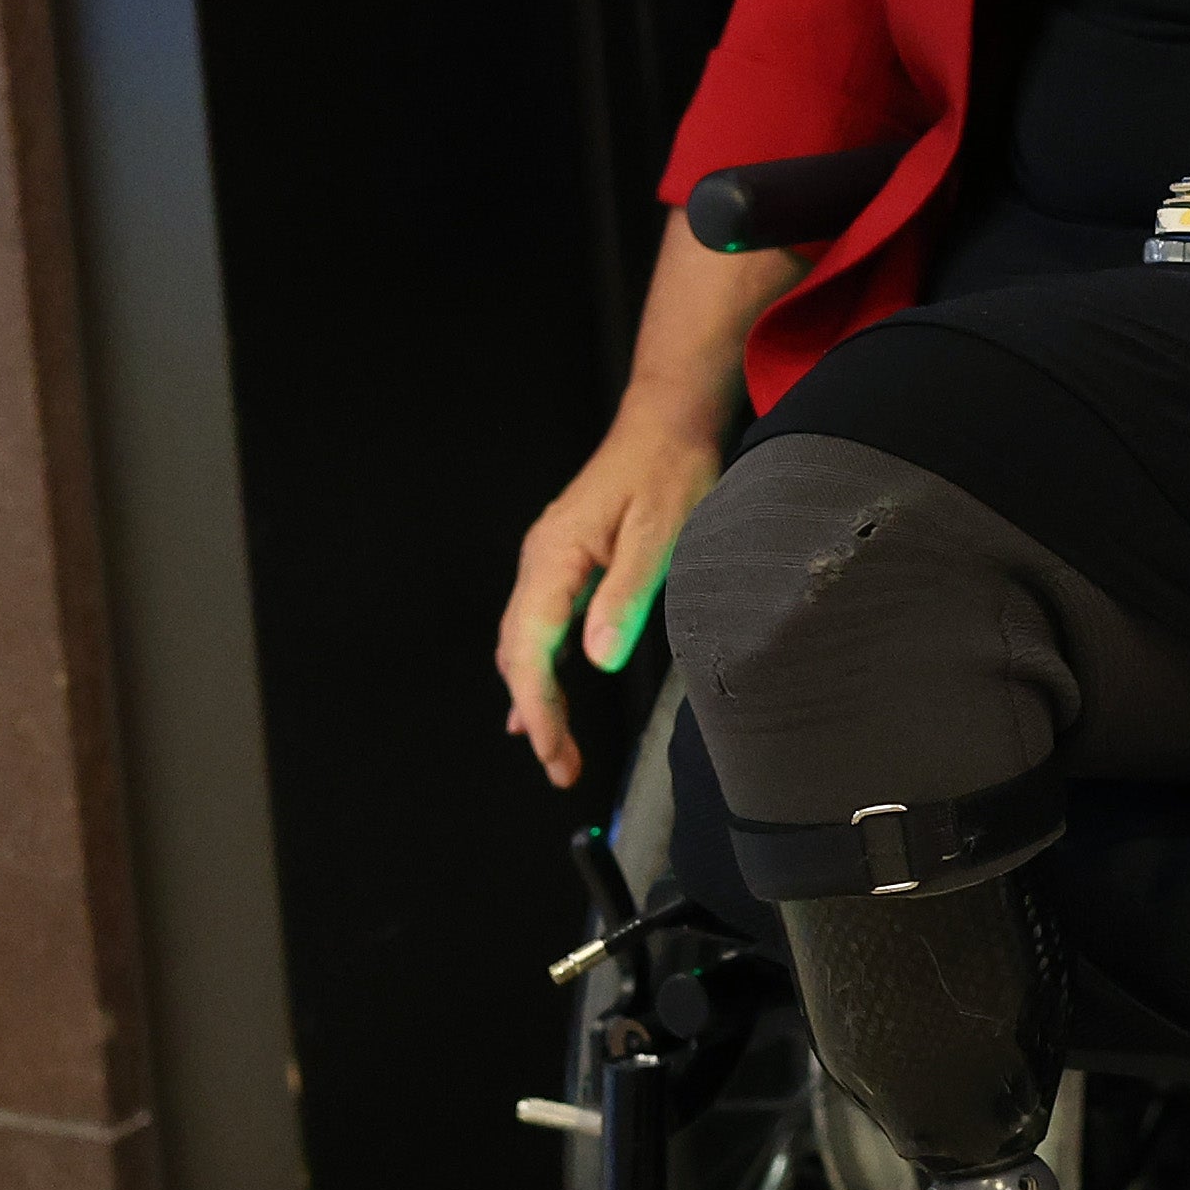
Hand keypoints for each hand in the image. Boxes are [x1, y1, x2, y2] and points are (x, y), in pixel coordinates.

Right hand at [496, 400, 721, 790]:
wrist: (669, 421)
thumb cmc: (671, 470)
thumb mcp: (660, 533)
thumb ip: (626, 597)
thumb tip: (596, 661)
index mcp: (554, 556)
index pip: (529, 647)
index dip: (537, 706)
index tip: (550, 752)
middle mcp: (540, 561)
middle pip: (518, 652)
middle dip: (536, 715)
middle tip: (561, 769)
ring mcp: (549, 562)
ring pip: (525, 643)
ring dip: (536, 699)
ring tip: (555, 752)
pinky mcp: (567, 564)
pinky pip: (539, 628)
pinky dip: (537, 671)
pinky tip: (539, 704)